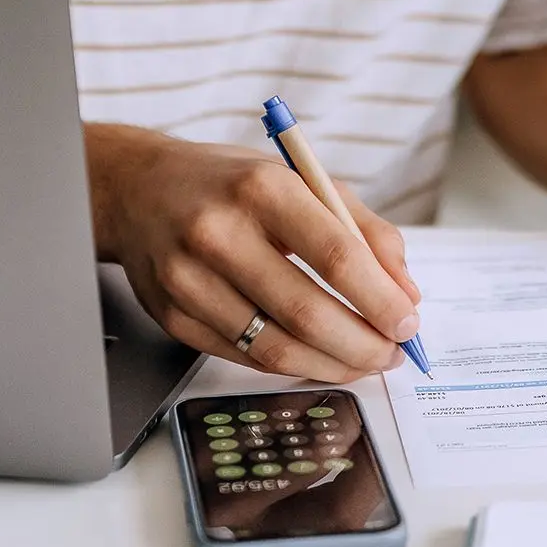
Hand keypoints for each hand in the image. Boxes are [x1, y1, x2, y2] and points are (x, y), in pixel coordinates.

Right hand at [86, 123, 421, 381]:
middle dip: (362, 345)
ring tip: (362, 362)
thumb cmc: (234, 184)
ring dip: (331, 366)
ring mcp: (188, 280)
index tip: (407, 323)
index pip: (336, 256)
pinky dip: (289, 366)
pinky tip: (316, 358)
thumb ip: (365, 231)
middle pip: (306, 312)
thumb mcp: (305, 181)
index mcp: (262, 189)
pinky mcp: (172, 317)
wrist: (138, 190)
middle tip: (392, 354)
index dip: (380, 299)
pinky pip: (243, 357)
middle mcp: (219, 233)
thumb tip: (405, 292)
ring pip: (274, 348)